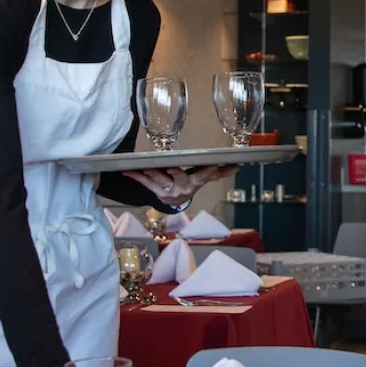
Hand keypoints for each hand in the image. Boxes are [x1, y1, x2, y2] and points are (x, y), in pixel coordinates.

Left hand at [123, 165, 239, 207]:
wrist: (174, 203)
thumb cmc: (189, 185)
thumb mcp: (203, 179)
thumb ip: (219, 172)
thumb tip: (238, 166)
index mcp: (195, 184)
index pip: (204, 176)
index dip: (209, 170)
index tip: (214, 164)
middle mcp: (182, 189)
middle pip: (178, 176)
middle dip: (174, 170)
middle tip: (171, 165)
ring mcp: (167, 192)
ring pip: (159, 178)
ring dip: (150, 171)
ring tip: (143, 163)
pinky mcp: (154, 193)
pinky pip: (145, 183)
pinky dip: (136, 176)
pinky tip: (127, 171)